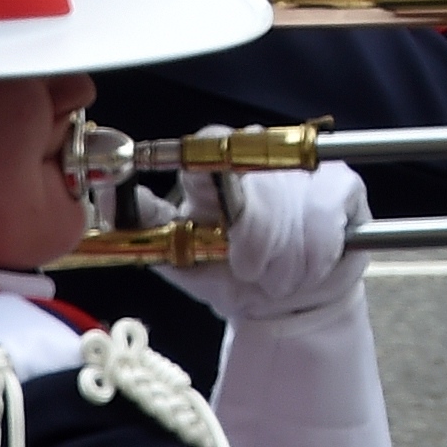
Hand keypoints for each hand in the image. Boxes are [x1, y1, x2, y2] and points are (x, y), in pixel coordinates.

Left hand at [143, 158, 367, 321]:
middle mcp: (259, 156)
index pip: (210, 145)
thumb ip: (144, 223)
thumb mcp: (180, 257)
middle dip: (252, 245)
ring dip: (283, 259)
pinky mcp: (342, 181)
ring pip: (292, 209)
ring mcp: (304, 166)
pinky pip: (325, 214)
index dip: (210, 172)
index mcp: (213, 170)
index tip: (214, 211)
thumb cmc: (230, 275)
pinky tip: (309, 266)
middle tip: (249, 271)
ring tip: (277, 276)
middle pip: (254, 189)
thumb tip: (104, 194)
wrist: (290, 301)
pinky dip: (315, 253)